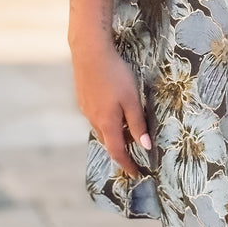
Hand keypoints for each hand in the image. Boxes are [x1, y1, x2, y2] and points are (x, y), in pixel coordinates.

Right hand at [70, 34, 151, 177]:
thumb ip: (138, 123)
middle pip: (109, 141)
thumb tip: (145, 147)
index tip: (136, 174)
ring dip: (114, 133)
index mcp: (107, 123)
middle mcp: (94, 119)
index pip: (118, 152)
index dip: (127, 164)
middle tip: (135, 149)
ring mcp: (86, 109)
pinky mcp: (83, 98)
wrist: (90, 52)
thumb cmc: (115, 75)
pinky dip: (106, 120)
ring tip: (126, 129)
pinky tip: (112, 109)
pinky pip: (96, 116)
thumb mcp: (132, 99)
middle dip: (122, 148)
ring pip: (101, 128)